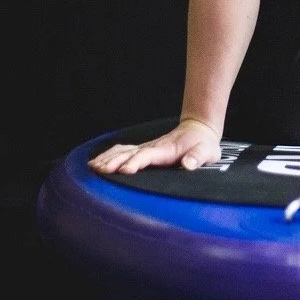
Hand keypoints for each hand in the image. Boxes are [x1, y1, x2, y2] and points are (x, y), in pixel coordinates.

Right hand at [88, 117, 222, 175]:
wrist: (199, 129)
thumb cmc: (203, 144)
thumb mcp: (207, 152)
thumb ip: (198, 157)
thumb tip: (188, 164)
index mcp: (167, 150)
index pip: (148, 156)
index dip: (136, 162)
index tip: (124, 170)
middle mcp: (153, 147)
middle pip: (129, 153)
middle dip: (114, 161)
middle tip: (98, 170)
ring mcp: (147, 147)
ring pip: (123, 151)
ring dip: (107, 158)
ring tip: (92, 167)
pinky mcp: (143, 150)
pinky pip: (122, 151)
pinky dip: (108, 155)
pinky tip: (96, 162)